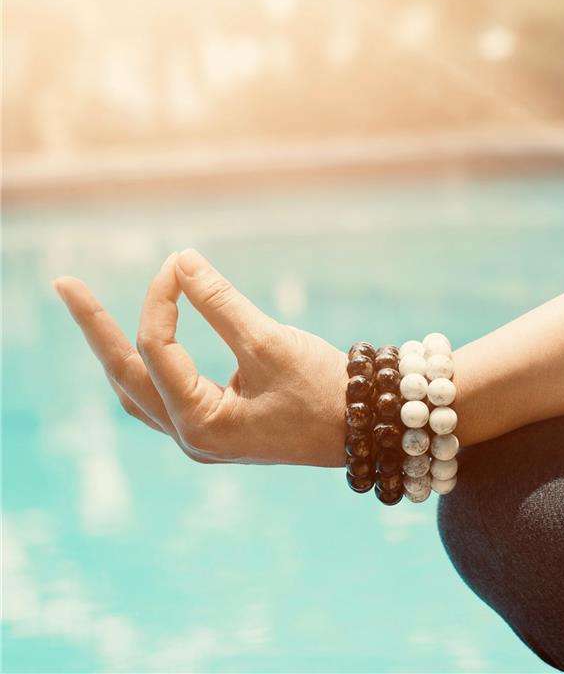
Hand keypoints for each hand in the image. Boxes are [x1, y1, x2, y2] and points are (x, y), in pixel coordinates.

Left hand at [54, 249, 347, 466]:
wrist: (365, 428)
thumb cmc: (323, 390)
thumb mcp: (270, 343)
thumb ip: (221, 302)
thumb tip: (182, 259)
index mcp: (202, 423)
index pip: (157, 349)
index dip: (162, 297)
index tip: (180, 262)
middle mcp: (191, 437)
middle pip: (124, 377)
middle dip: (96, 329)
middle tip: (65, 285)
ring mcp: (199, 437)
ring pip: (137, 390)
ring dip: (116, 350)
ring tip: (91, 313)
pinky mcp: (213, 428)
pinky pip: (159, 396)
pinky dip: (146, 364)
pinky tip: (141, 342)